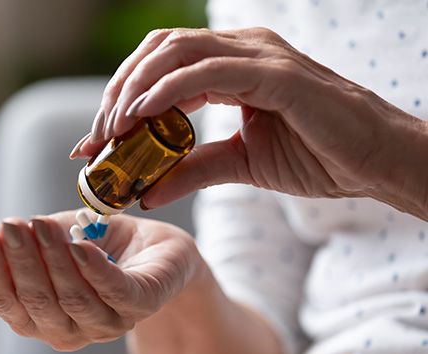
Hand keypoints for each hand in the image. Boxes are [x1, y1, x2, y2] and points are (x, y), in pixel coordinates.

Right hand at [0, 211, 200, 350]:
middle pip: (38, 303)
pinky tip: (79, 246)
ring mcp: (109, 321)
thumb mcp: (47, 249)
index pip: (9, 304)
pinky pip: (116, 293)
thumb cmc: (97, 247)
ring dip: (54, 260)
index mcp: (44, 318)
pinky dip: (94, 271)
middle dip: (21, 262)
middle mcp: (73, 328)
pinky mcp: (142, 303)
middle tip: (11, 225)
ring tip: (40, 225)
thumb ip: (11, 265)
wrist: (154, 248)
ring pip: (73, 298)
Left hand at [70, 28, 427, 218]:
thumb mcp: (239, 164)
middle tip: (95, 136)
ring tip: (110, 129)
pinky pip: (206, 71)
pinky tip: (141, 115)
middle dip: (118, 92)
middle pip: (157, 52)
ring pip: (174, 53)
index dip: (121, 98)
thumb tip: (145, 192)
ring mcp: (258, 55)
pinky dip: (166, 90)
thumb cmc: (315, 156)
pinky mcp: (274, 73)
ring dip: (134, 90)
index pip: (159, 68)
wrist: (371, 162)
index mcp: (230, 66)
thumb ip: (191, 170)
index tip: (94, 140)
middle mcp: (240, 49)